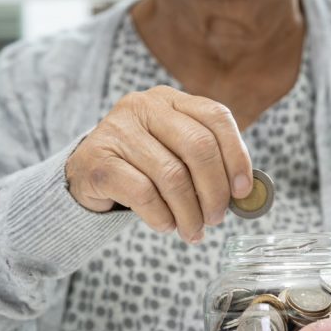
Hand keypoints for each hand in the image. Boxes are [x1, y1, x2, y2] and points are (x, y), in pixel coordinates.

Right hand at [65, 85, 252, 242]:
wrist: (86, 175)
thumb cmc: (142, 167)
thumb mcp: (176, 154)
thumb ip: (207, 165)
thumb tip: (244, 195)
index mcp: (171, 100)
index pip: (216, 117)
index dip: (236, 155)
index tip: (243, 191)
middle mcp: (144, 106)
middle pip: (198, 146)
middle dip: (215, 191)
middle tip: (216, 219)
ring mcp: (118, 130)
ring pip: (172, 176)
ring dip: (190, 213)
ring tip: (192, 231)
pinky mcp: (98, 160)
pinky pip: (144, 194)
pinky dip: (161, 217)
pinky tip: (165, 225)